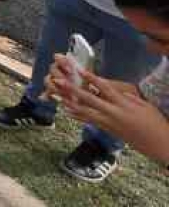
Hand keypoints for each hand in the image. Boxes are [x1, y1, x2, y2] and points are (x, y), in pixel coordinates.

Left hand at [48, 66, 168, 162]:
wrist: (159, 145)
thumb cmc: (155, 122)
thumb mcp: (143, 105)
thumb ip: (125, 96)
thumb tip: (110, 89)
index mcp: (123, 105)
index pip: (105, 88)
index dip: (91, 78)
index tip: (79, 69)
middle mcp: (113, 114)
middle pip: (89, 100)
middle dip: (72, 89)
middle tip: (58, 80)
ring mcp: (108, 124)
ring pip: (84, 112)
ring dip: (69, 102)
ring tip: (55, 94)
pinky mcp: (107, 130)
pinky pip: (89, 121)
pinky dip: (77, 115)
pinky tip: (67, 110)